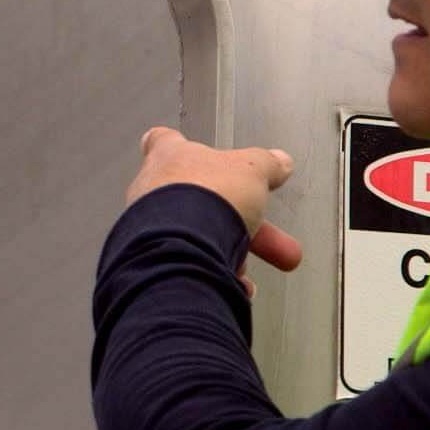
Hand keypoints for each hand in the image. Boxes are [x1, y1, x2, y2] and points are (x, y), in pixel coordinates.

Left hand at [127, 127, 303, 293]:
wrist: (180, 250)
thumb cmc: (204, 198)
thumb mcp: (251, 170)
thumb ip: (266, 164)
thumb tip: (279, 161)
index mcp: (171, 157)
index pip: (165, 141)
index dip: (181, 145)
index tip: (195, 156)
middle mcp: (153, 191)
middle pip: (202, 202)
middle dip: (241, 223)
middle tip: (272, 241)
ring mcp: (150, 228)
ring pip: (198, 239)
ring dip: (230, 254)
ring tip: (249, 274)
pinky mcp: (153, 261)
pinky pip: (189, 268)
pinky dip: (214, 277)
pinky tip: (234, 288)